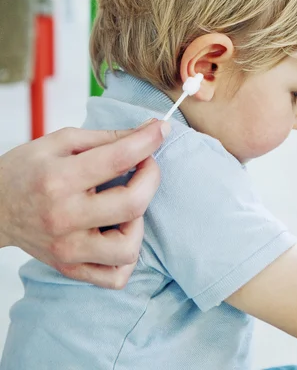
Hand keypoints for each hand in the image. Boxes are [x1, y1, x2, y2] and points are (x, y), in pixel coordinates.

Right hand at [0, 120, 168, 287]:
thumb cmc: (26, 169)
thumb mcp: (60, 141)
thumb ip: (105, 137)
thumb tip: (147, 131)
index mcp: (59, 179)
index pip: (117, 158)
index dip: (147, 141)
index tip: (160, 130)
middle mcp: (64, 217)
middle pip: (132, 204)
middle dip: (151, 176)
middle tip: (145, 164)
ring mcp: (68, 248)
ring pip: (128, 248)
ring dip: (139, 220)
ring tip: (125, 203)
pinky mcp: (70, 268)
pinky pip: (115, 277)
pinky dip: (126, 256)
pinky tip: (118, 231)